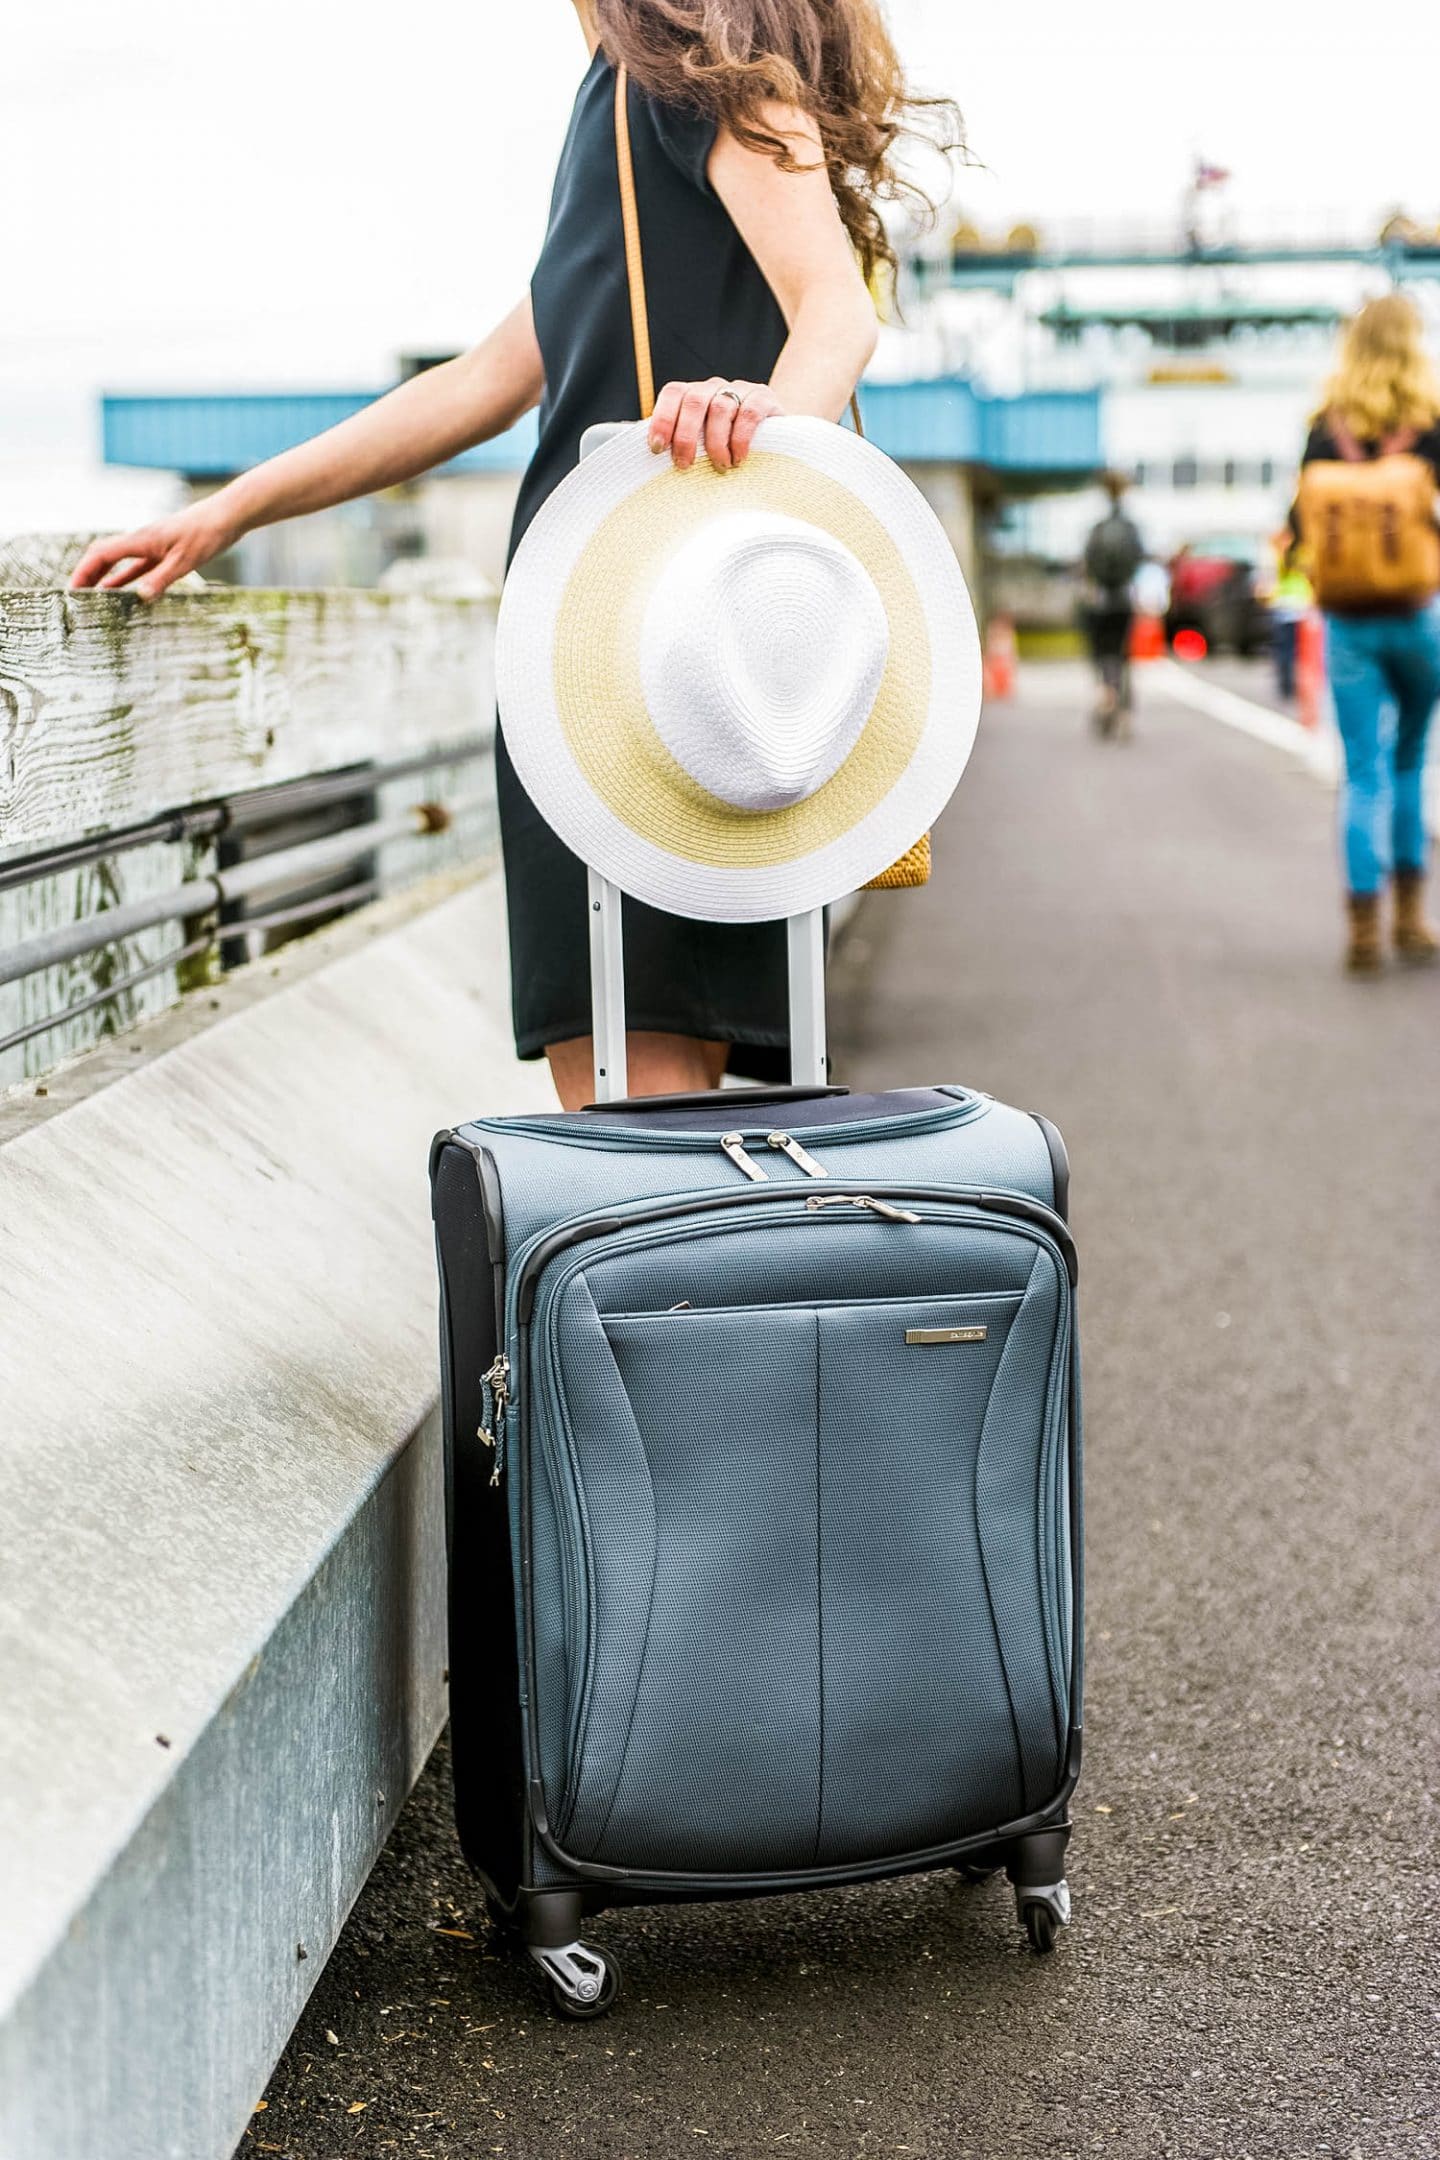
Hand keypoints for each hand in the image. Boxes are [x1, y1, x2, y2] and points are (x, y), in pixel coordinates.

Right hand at [69, 502, 239, 598]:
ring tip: (91, 597)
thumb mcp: (185, 561)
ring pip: (118, 562)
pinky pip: (137, 567)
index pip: (101, 555)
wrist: (226, 516)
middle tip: (75, 597)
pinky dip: (125, 579)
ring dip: (103, 578)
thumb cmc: (207, 534)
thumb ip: (162, 579)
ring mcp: (151, 546)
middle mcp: (141, 541)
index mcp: (141, 540)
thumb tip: (140, 597)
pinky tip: (121, 592)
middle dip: (87, 575)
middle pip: (104, 556)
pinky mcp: (163, 551)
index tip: (73, 590)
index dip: (84, 572)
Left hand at [648, 378, 784, 471]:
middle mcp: (714, 387)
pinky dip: (740, 438)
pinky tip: (738, 458)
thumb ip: (681, 445)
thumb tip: (653, 462)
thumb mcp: (702, 444)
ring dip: (716, 442)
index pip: (673, 393)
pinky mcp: (763, 398)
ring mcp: (740, 389)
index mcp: (694, 394)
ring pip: (720, 407)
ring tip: (719, 467)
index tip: (657, 449)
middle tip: (684, 465)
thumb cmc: (728, 448)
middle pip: (694, 400)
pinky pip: (748, 413)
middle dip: (686, 436)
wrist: (775, 436)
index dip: (662, 418)